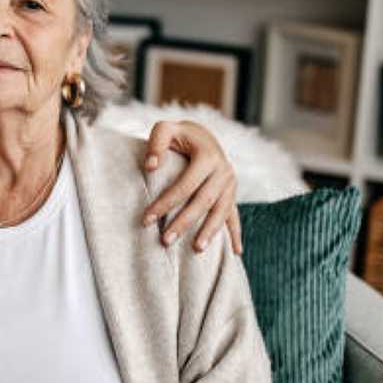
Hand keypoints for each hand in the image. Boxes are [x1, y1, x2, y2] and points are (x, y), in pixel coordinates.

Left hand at [140, 119, 242, 254]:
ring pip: (221, 211)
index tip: (146, 219)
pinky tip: (236, 253)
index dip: (165, 203)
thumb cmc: (179, 135)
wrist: (203, 135)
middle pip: (203, 202)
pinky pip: (235, 216)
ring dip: (210, 232)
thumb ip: (157, 142)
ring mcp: (231, 184)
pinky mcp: (232, 193)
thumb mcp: (167, 129)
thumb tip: (150, 167)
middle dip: (184, 222)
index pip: (184, 185)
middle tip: (165, 241)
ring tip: (196, 249)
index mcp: (208, 156)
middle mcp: (224, 171)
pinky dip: (235, 234)